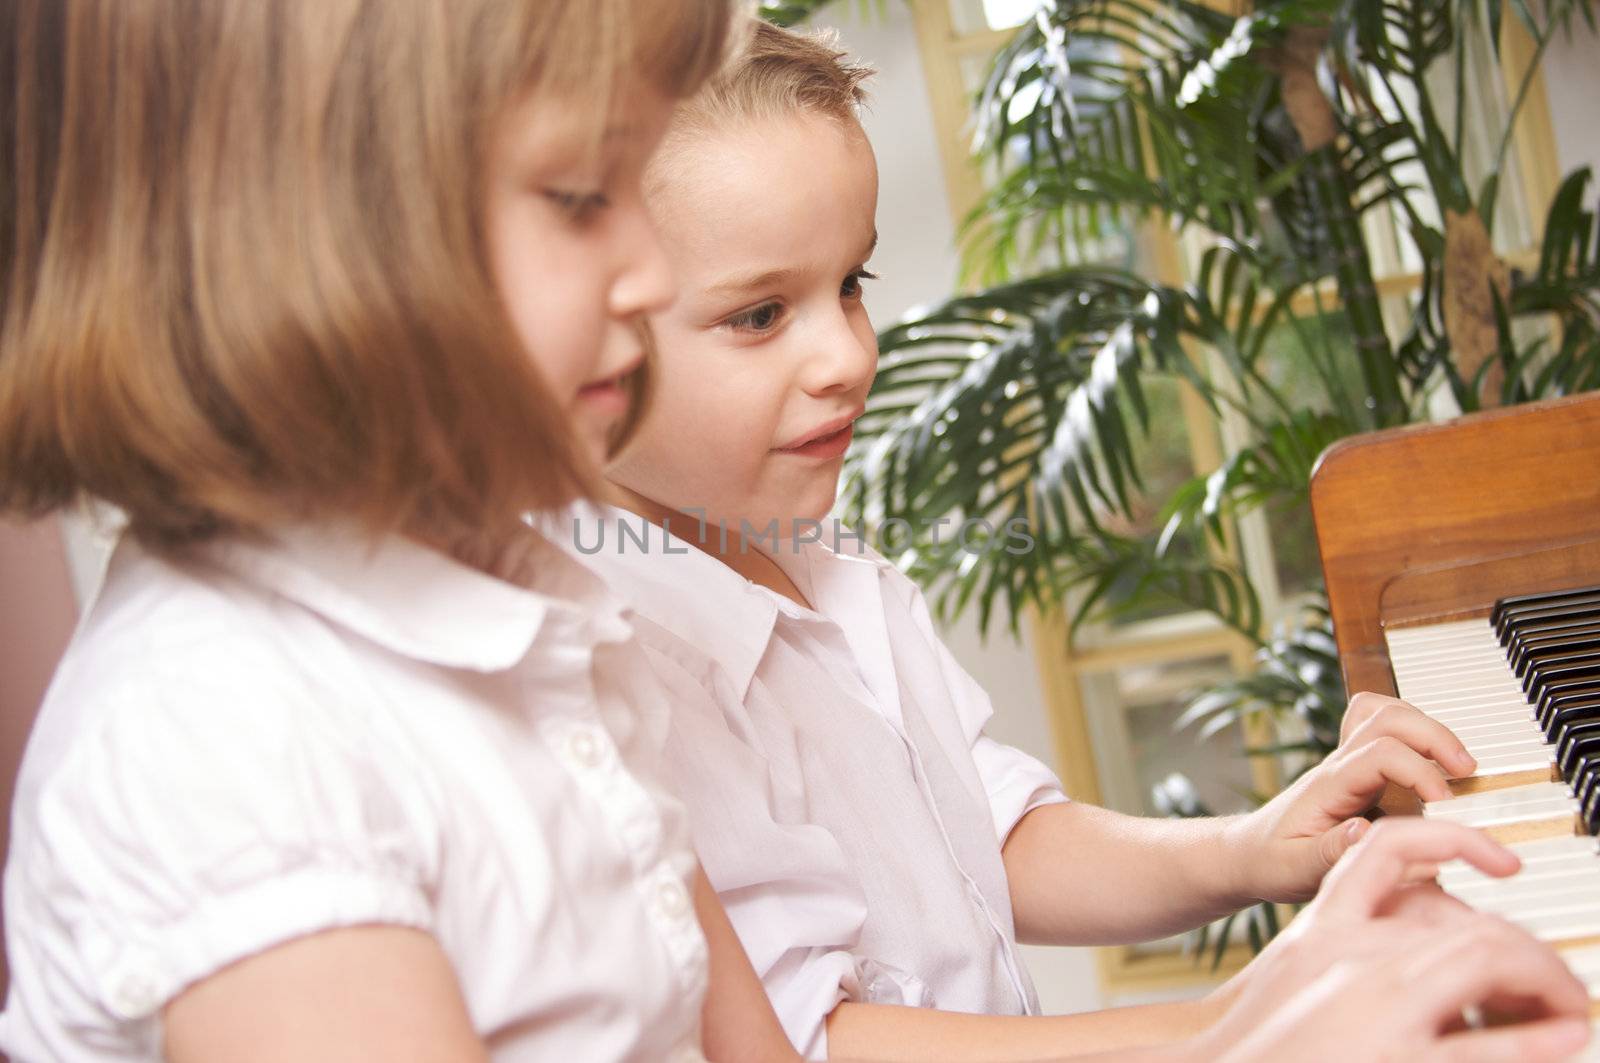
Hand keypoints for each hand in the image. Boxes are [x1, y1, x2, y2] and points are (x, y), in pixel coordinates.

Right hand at [1197, 818, 1589, 1062]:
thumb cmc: (1254, 1030)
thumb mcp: (1299, 964)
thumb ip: (1353, 936)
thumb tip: (1425, 934)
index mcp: (1328, 927)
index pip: (1393, 850)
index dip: (1454, 841)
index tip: (1504, 863)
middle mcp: (1355, 959)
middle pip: (1467, 925)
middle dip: (1528, 951)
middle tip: (1556, 982)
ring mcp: (1377, 1010)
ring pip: (1485, 964)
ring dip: (1543, 983)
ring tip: (1570, 1008)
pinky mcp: (1395, 1060)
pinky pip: (1482, 1049)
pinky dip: (1533, 1044)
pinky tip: (1563, 1042)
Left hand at [1224, 692, 1478, 902]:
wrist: (1249, 853)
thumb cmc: (1273, 862)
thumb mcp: (1298, 868)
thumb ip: (1333, 851)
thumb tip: (1367, 831)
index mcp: (1329, 787)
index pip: (1380, 754)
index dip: (1419, 771)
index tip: (1445, 804)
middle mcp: (1340, 766)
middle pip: (1387, 717)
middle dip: (1434, 735)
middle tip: (1468, 771)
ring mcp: (1348, 763)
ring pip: (1386, 712)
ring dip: (1428, 727)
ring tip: (1461, 764)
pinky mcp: (1357, 769)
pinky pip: (1382, 726)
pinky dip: (1414, 729)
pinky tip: (1435, 759)